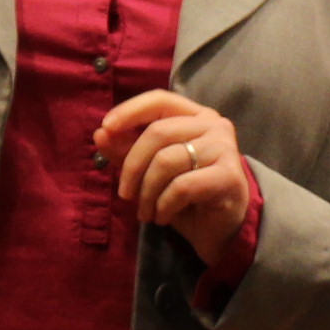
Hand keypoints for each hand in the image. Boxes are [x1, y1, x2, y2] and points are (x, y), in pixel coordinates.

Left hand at [98, 90, 253, 260]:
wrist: (222, 229)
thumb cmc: (187, 196)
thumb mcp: (150, 170)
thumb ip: (127, 150)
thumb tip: (100, 134)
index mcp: (195, 116)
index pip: (159, 100)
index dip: (129, 111)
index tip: (105, 129)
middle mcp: (213, 125)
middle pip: (157, 133)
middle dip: (132, 166)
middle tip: (125, 195)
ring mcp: (224, 148)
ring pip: (166, 161)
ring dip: (147, 193)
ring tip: (146, 213)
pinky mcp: (229, 175)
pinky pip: (181, 186)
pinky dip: (164, 205)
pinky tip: (163, 217)